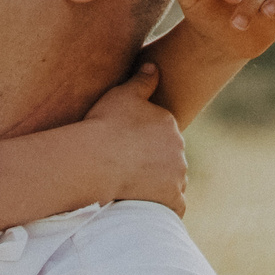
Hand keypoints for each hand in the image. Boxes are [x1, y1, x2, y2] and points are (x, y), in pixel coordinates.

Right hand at [82, 63, 186, 214]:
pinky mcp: (172, 199)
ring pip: (173, 181)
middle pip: (169, 158)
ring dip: (160, 185)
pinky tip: (152, 208)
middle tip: (130, 171)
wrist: (95, 160)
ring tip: (136, 190)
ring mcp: (177, 176)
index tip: (129, 149)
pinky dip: (167, 208)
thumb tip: (154, 66)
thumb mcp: (121, 94)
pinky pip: (175, 206)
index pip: (163, 135)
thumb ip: (142, 80)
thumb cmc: (104, 126)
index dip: (146, 143)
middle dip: (155, 164)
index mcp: (169, 124)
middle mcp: (179, 149)